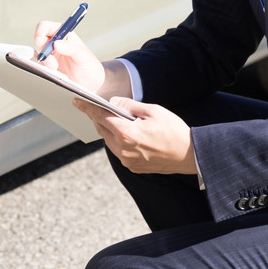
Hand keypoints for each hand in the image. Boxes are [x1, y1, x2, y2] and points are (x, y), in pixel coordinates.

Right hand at [33, 20, 105, 90]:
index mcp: (63, 34)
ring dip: (46, 65)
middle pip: (38, 42)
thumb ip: (71, 48)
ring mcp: (50, 55)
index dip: (40, 32)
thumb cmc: (90, 67)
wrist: (91, 84)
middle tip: (53, 64)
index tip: (42, 44)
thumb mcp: (84, 56)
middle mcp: (54, 43)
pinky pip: (40, 67)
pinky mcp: (47, 67)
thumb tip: (56, 43)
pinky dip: (47, 72)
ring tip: (59, 72)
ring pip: (38, 55)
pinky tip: (58, 76)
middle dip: (43, 53)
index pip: (45, 27)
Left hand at [74, 96, 196, 174]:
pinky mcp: (132, 167)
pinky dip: (119, 142)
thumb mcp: (153, 111)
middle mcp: (123, 149)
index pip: (100, 117)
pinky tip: (129, 135)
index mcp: (127, 133)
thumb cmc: (173, 130)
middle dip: (100, 118)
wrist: (190, 155)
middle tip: (100, 108)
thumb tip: (112, 102)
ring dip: (110, 131)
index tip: (77, 101)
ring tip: (116, 121)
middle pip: (103, 130)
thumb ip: (129, 106)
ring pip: (109, 142)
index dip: (87, 108)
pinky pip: (119, 152)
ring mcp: (127, 161)